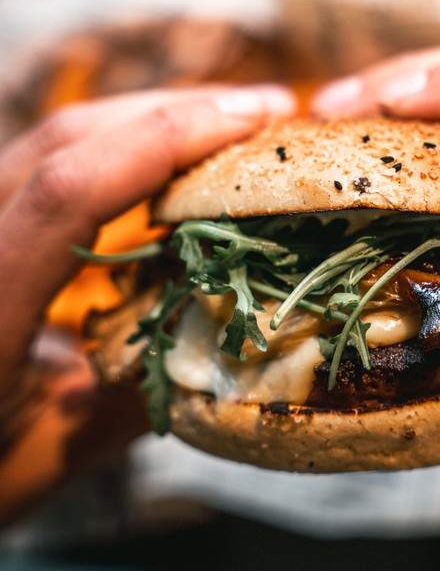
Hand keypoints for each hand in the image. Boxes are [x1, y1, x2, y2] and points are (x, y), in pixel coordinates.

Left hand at [0, 83, 294, 524]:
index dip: (164, 142)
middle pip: (68, 137)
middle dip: (175, 112)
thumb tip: (227, 352)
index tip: (251, 126)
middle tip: (266, 112)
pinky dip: (115, 146)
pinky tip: (165, 152)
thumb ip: (129, 404)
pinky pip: (47, 161)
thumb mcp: (43, 458)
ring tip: (231, 122)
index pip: (68, 192)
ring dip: (148, 119)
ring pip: (55, 136)